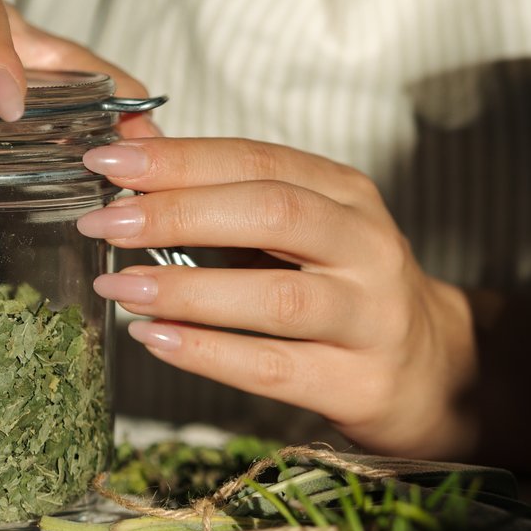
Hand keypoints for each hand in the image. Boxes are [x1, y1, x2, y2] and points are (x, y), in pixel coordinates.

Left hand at [78, 137, 479, 458]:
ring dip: (188, 289)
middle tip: (104, 222)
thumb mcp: (297, 228)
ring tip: (119, 287)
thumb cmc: (341, 290)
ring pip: (276, 297)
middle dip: (177, 212)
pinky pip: (275, 367)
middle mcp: (367, 247)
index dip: (179, 159)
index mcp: (347, 195)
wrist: (426, 370)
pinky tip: (156, 340)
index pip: (258, 161)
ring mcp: (369, 317)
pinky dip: (209, 353)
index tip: (106, 164)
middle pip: (272, 213)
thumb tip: (130, 149)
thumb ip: (220, 189)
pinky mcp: (358, 381)